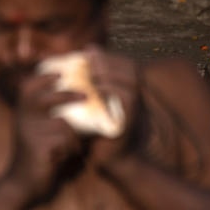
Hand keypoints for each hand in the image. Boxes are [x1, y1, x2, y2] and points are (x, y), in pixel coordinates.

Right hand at [8, 73, 84, 200]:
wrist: (21, 183)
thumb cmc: (35, 155)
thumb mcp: (35, 131)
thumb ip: (46, 115)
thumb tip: (71, 95)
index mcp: (21, 113)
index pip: (28, 87)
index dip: (43, 77)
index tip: (60, 73)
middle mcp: (22, 119)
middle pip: (46, 98)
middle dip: (67, 95)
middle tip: (85, 96)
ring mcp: (29, 133)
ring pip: (63, 124)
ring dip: (72, 136)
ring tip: (72, 148)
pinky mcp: (38, 147)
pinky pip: (65, 140)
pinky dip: (71, 148)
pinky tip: (65, 157)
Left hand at [84, 46, 141, 167]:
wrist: (110, 160)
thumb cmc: (97, 133)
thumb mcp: (92, 107)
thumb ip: (89, 89)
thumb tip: (73, 72)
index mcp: (127, 92)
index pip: (124, 65)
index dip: (109, 55)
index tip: (89, 49)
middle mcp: (136, 98)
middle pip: (128, 69)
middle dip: (108, 59)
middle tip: (89, 56)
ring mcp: (135, 109)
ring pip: (129, 81)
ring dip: (110, 72)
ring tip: (92, 69)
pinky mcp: (131, 120)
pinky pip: (127, 99)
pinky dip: (113, 89)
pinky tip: (98, 86)